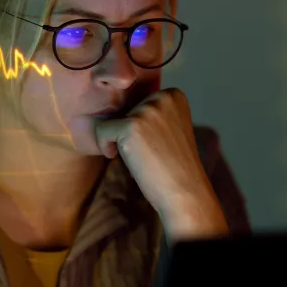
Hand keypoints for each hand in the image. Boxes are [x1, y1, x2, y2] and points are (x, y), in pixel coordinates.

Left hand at [94, 88, 228, 240]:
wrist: (185, 192)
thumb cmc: (173, 166)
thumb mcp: (168, 128)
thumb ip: (150, 113)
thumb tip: (115, 108)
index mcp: (173, 95)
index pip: (136, 104)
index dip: (141, 129)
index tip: (159, 144)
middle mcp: (162, 96)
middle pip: (124, 112)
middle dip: (130, 135)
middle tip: (153, 153)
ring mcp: (147, 110)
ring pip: (112, 121)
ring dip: (121, 143)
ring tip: (145, 157)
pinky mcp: (131, 125)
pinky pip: (101, 131)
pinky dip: (106, 148)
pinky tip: (130, 160)